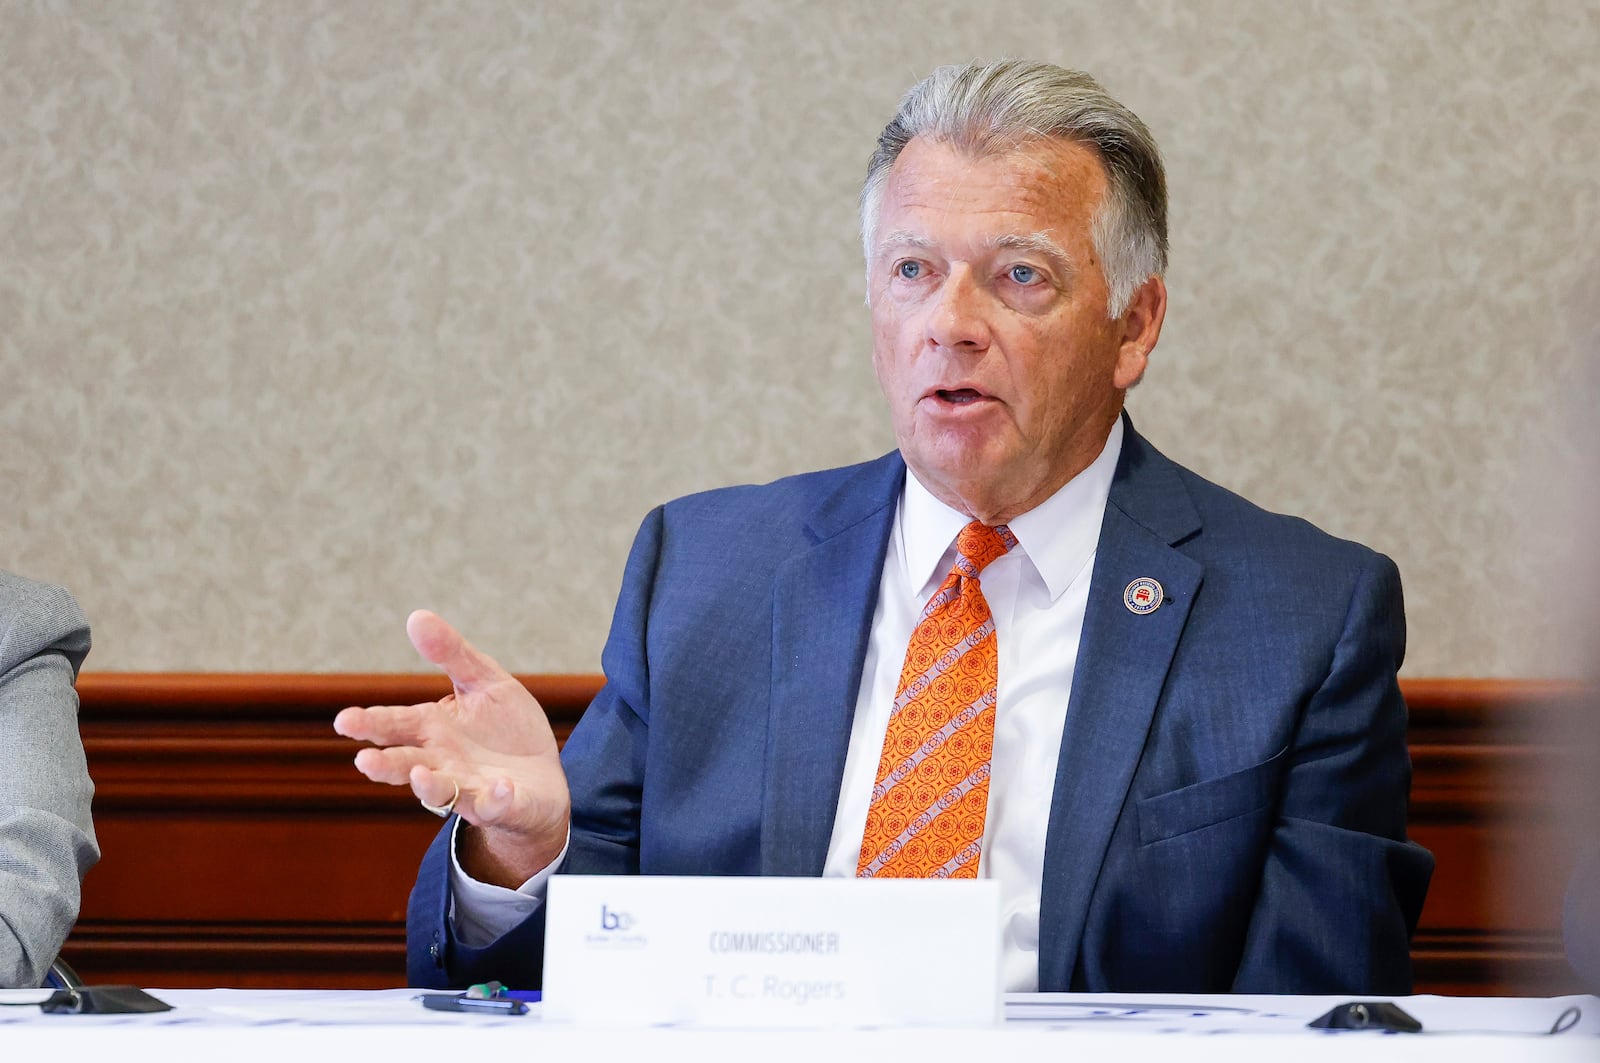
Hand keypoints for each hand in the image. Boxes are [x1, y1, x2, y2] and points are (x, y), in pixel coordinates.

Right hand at [334, 610, 570, 886]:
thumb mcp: (484, 682)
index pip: (396, 724)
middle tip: (364, 761)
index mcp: (434, 729)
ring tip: (420, 777)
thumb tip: (416, 616)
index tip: (343, 720)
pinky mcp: (504, 805)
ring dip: (430, 786)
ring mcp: (471, 788)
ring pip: (443, 791)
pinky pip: (497, 805)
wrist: (542, 775)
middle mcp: (444, 762)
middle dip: (387, 763)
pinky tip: (501, 787)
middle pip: (408, 763)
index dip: (370, 723)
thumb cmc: (505, 729)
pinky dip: (497, 799)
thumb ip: (452, 654)